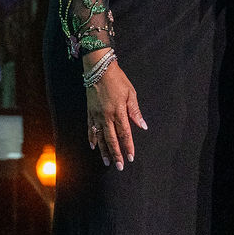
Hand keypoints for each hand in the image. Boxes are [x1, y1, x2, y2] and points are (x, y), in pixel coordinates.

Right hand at [83, 52, 146, 168]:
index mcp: (118, 111)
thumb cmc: (118, 79)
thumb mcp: (131, 93)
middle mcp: (106, 115)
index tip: (131, 157)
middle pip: (111, 139)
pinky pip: (90, 128)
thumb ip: (136, 112)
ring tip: (107, 162)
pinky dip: (92, 138)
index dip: (128, 146)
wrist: (99, 68)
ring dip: (104, 150)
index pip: (125, 133)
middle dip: (116, 154)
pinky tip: (93, 146)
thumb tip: (143, 126)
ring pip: (100, 137)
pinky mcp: (90, 112)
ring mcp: (96, 114)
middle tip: (120, 166)